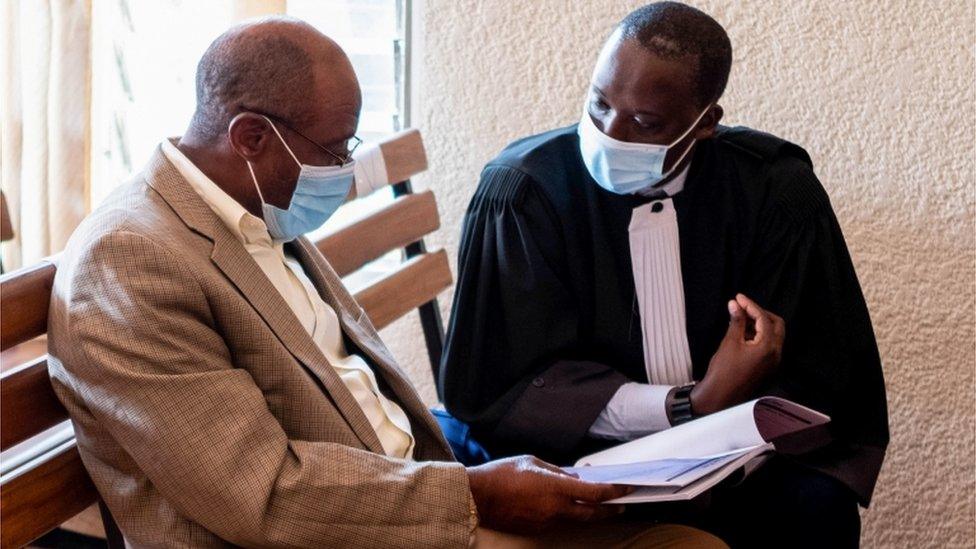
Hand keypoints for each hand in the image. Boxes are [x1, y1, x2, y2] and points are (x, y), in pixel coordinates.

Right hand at [465, 455, 631, 533]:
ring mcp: (546, 523)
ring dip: (587, 513)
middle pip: (592, 514)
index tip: (626, 488)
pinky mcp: (536, 531)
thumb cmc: (501, 475)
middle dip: (609, 510)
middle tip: (619, 505)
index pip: (595, 493)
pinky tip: (564, 507)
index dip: (614, 491)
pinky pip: (558, 523)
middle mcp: (555, 509)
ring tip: (593, 504)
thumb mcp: (533, 463)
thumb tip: (574, 478)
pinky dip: (565, 515)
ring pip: (576, 521)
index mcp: (556, 488)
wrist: (477, 497)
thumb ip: (557, 471)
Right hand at [692, 293, 784, 414]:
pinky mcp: (766, 366)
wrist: (719, 396)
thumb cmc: (723, 371)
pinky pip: (768, 345)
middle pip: (776, 325)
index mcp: (768, 347)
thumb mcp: (730, 342)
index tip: (738, 298)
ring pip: (773, 335)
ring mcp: (772, 362)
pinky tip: (743, 332)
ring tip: (740, 317)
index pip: (764, 318)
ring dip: (759, 323)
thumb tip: (735, 304)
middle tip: (743, 306)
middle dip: (760, 313)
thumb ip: (736, 321)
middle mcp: (775, 354)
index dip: (750, 305)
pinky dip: (758, 335)